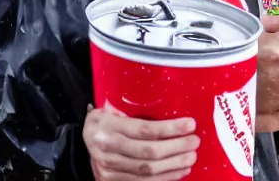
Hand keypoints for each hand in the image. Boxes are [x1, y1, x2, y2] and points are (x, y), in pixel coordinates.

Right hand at [83, 103, 199, 180]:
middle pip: (148, 153)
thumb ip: (135, 108)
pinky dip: (164, 178)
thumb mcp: (113, 106)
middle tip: (195, 141)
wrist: (83, 137)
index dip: (170, 128)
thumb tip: (173, 104)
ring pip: (147, 171)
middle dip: (176, 148)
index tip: (190, 124)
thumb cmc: (106, 116)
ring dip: (174, 166)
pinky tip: (179, 171)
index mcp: (108, 125)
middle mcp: (107, 149)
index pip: (144, 130)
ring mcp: (108, 169)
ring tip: (191, 157)